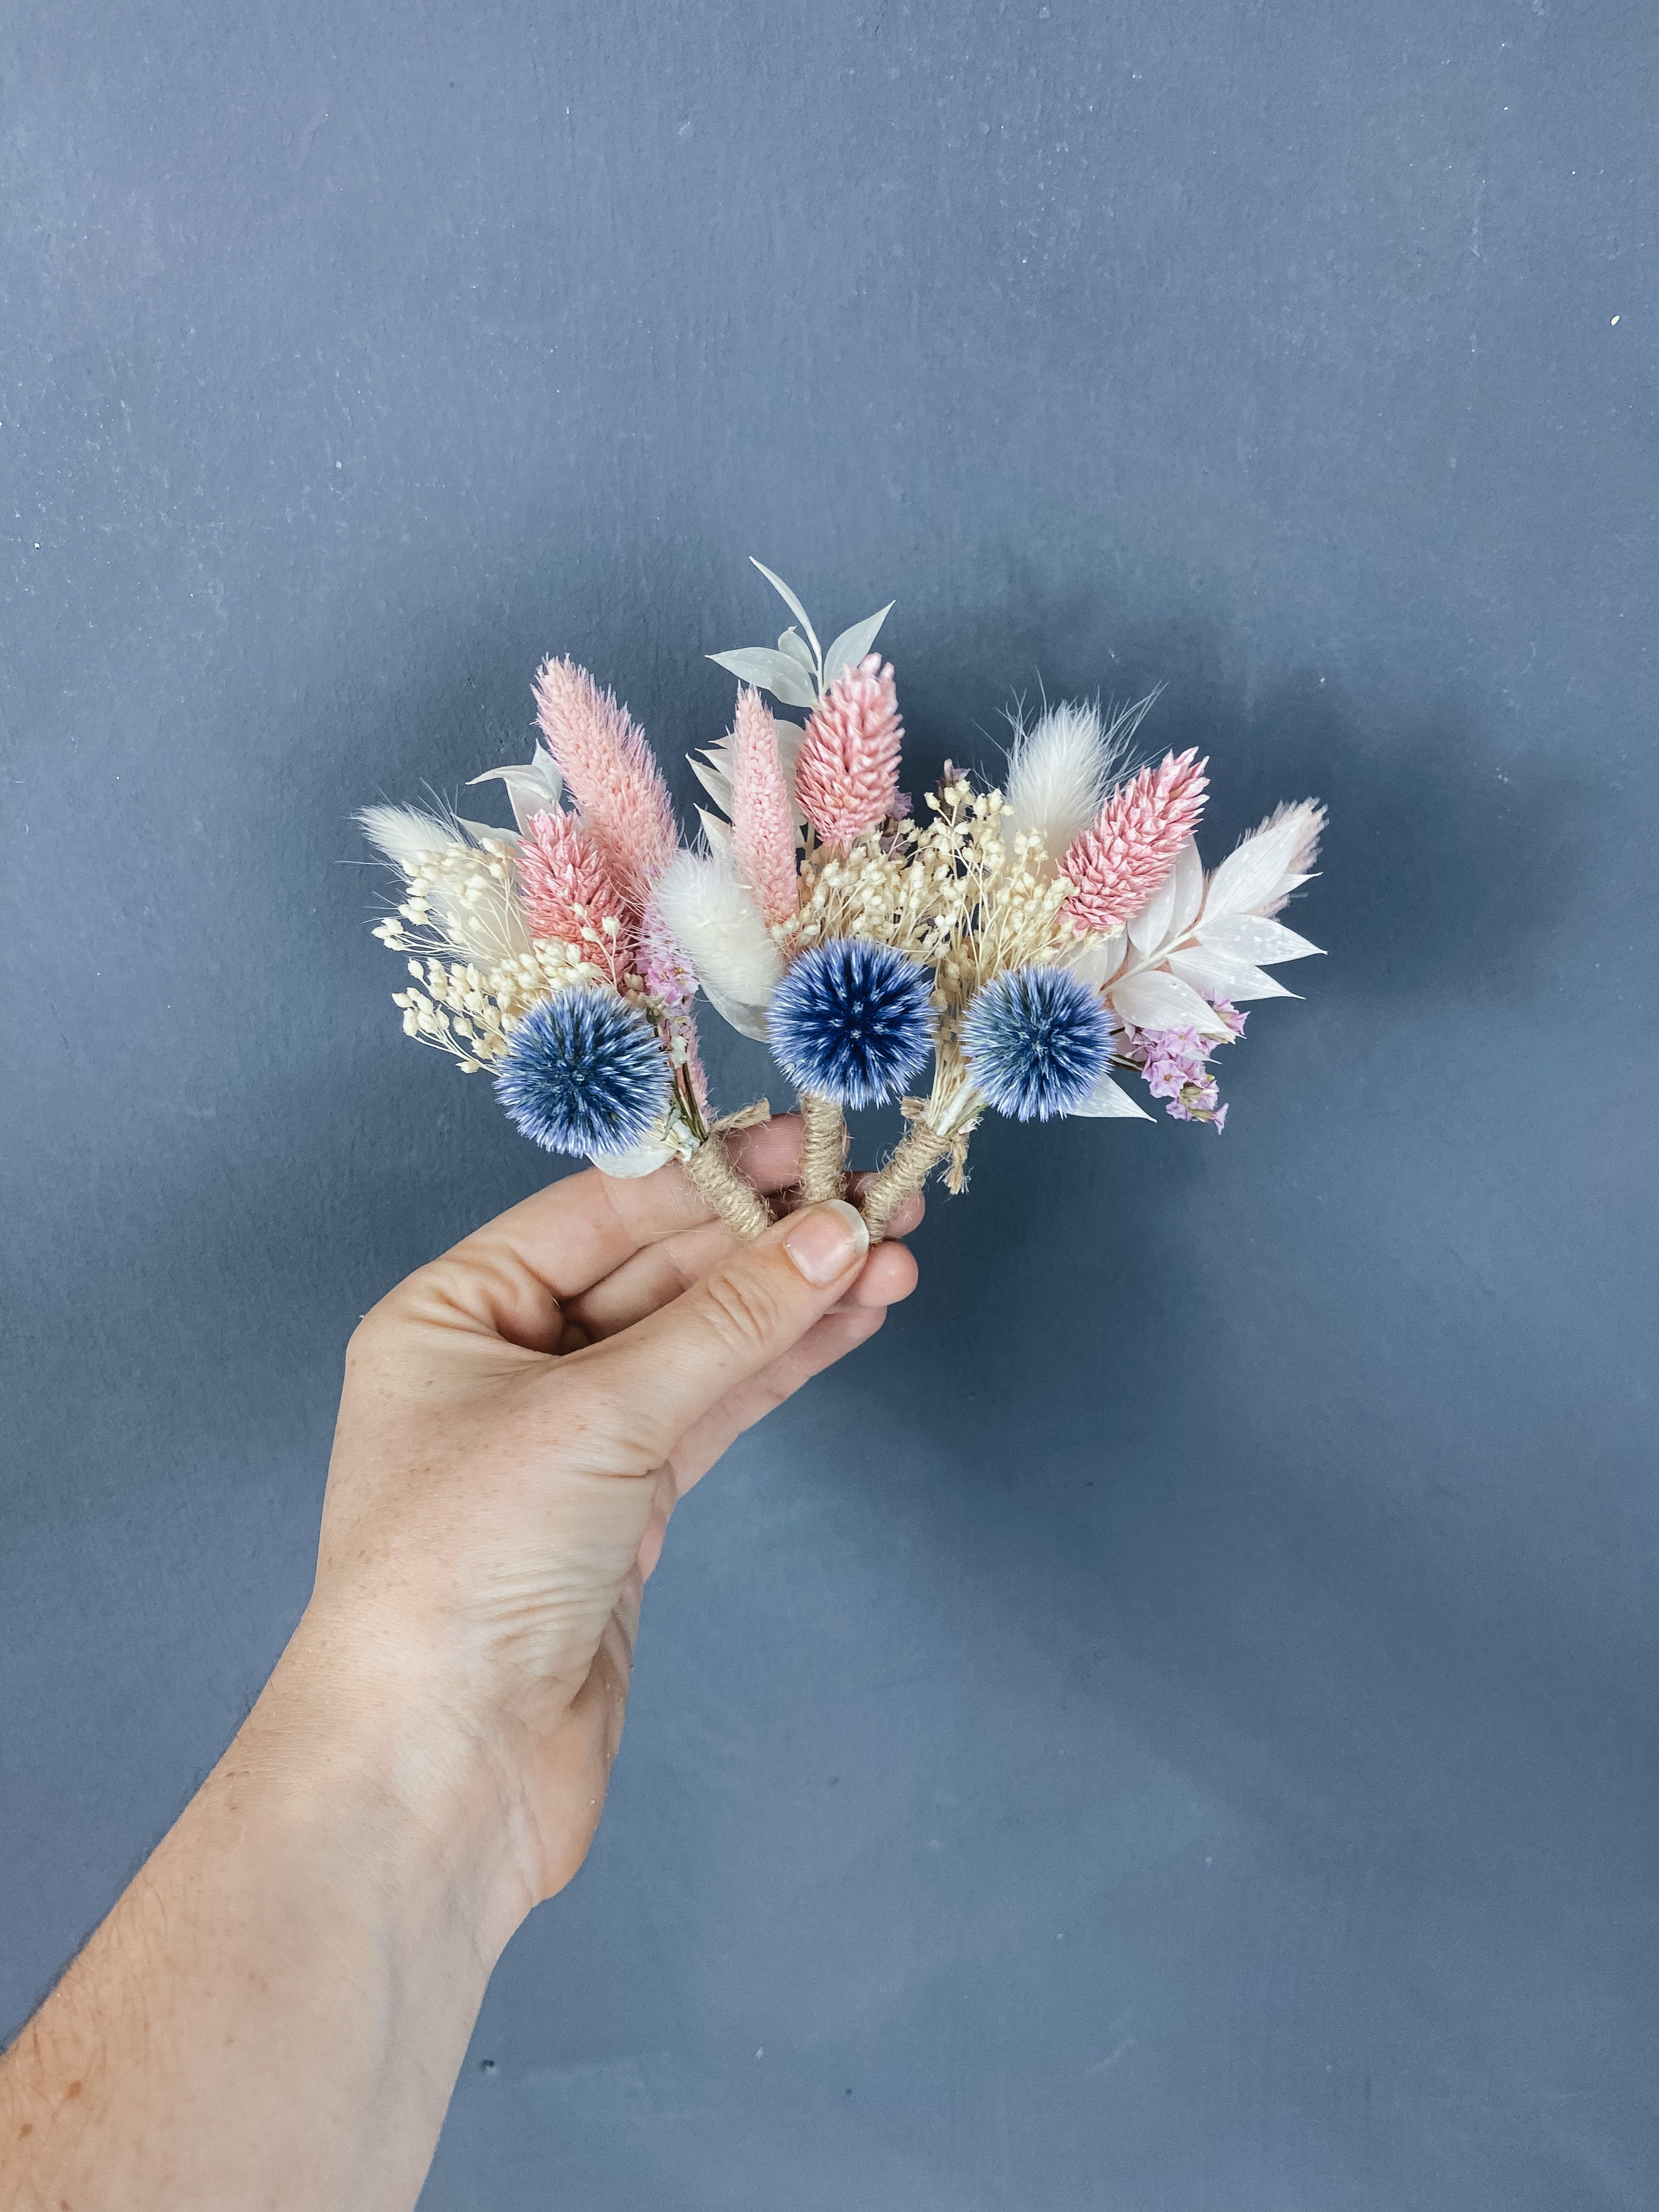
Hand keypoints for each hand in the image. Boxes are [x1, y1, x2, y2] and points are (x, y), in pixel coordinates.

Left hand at [302, 1115, 921, 1918]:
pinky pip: (713, 1410)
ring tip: (895, 1260)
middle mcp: (505, 1364)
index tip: (817, 1142)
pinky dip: (781, 1368)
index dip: (715, 1172)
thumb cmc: (462, 1572)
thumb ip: (725, 1321)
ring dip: (794, 1301)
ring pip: (699, 1343)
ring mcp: (568, 1440)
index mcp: (453, 1312)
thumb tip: (837, 1233)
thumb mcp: (597, 1417)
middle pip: (659, 1270)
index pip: (602, 1208)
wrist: (440, 1770)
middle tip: (882, 1199)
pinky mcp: (622, 1510)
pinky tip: (849, 1324)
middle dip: (771, 1239)